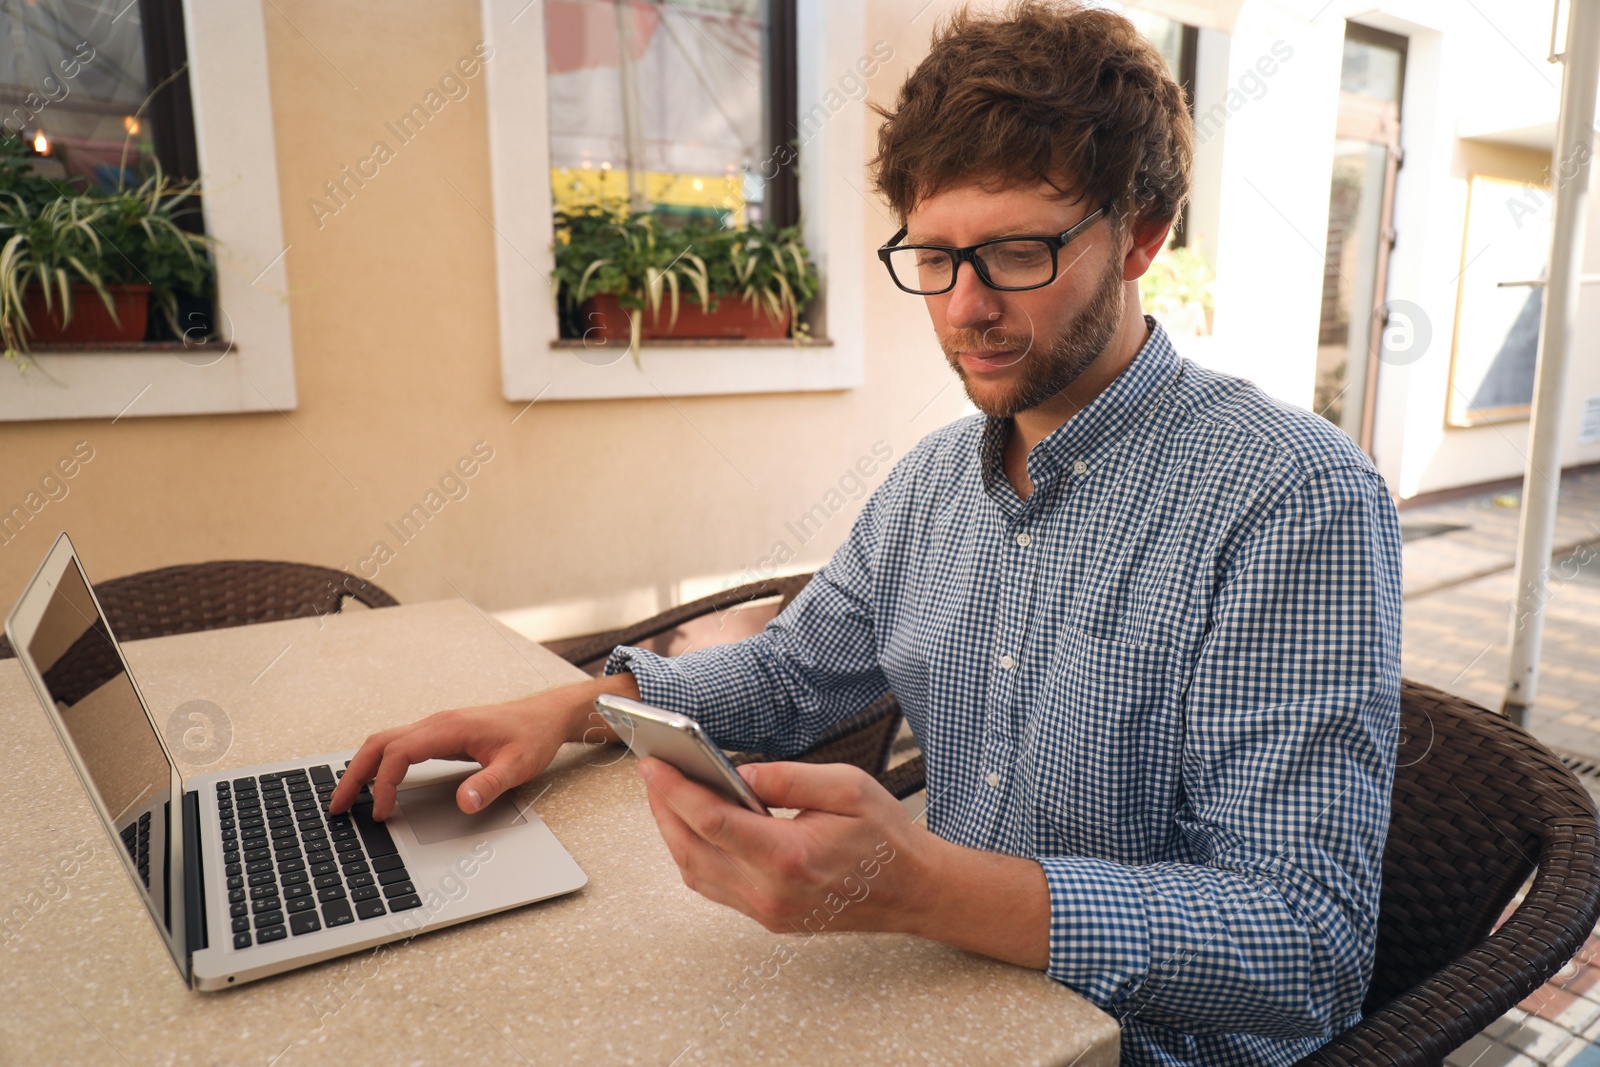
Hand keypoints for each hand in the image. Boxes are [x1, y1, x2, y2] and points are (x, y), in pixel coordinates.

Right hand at [329, 672, 637, 819]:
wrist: (547, 716)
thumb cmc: (533, 737)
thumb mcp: (518, 766)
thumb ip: (489, 784)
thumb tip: (463, 802)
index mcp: (449, 728)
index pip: (399, 753)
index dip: (384, 784)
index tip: (381, 813)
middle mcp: (436, 723)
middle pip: (379, 743)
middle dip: (354, 774)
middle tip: (336, 806)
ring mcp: (436, 726)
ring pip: (385, 742)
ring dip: (362, 767)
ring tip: (347, 798)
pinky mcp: (440, 733)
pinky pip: (398, 745)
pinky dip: (379, 763)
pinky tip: (376, 783)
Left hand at [638, 758, 934, 935]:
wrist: (914, 892)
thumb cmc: (885, 837)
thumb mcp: (848, 788)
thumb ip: (790, 778)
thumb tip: (737, 773)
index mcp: (789, 856)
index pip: (713, 822)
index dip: (675, 791)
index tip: (653, 764)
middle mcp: (771, 892)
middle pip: (692, 850)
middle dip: (663, 809)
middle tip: (650, 773)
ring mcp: (767, 911)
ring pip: (697, 873)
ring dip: (673, 833)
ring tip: (664, 794)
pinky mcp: (769, 917)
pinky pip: (715, 887)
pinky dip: (695, 853)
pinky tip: (692, 824)